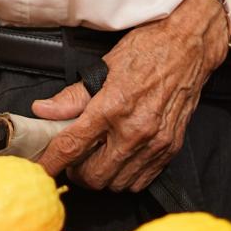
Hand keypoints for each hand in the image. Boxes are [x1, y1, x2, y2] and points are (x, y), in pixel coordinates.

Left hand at [33, 0, 228, 192]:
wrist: (188, 47)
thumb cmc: (147, 50)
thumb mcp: (104, 67)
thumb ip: (72, 96)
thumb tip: (44, 110)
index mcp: (113, 106)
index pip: (72, 145)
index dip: (52, 162)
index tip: (42, 170)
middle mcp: (135, 130)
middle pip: (94, 175)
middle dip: (77, 171)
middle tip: (73, 157)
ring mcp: (155, 143)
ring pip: (117, 183)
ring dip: (101, 176)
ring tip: (97, 156)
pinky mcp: (169, 149)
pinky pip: (141, 180)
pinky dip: (125, 176)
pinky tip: (120, 157)